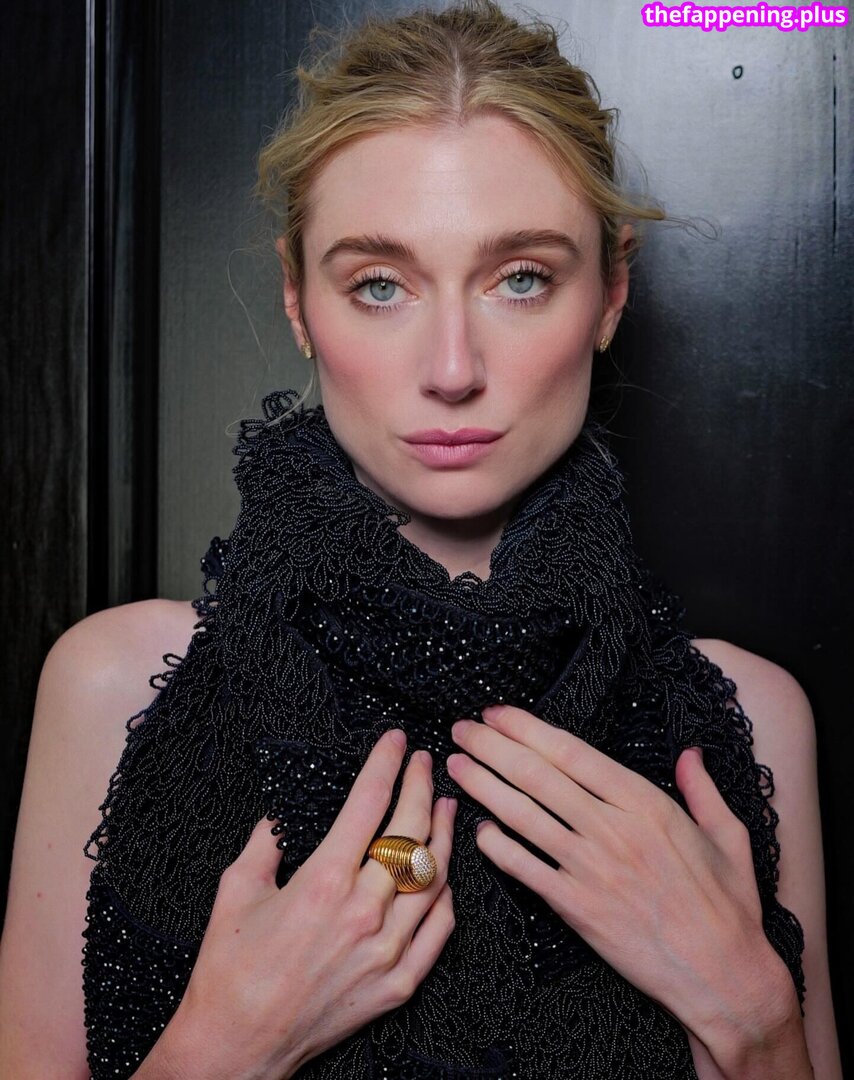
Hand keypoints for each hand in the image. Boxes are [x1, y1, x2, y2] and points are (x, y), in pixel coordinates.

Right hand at [163, 730, 456, 1079]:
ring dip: (443, 836)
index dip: (386, 764)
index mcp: (322, 881)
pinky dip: (445, 897)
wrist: (235, 1046)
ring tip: (445, 806)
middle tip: (425, 763)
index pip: (369, 803)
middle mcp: (362, 912)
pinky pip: (438, 930)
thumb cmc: (228, 968)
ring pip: (434, 879)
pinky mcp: (397, 985)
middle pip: (411, 832)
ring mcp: (385, 951)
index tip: (396, 741)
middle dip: (422, 787)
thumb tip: (283, 809)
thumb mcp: (236, 888)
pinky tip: (443, 876)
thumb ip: (266, 839)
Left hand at [446, 705, 796, 1058]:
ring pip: (523, 817)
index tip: (496, 713)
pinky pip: (525, 870)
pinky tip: (477, 830)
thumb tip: (689, 753)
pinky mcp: (577, 908)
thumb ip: (702, 788)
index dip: (527, 728)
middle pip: (537, 776)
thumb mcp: (727, 835)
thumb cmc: (728, 906)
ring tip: (456, 765)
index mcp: (646, 804)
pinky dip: (497, 847)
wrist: (724, 977)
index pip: (571, 752)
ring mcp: (591, 869)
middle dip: (492, 747)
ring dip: (483, 787)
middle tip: (461, 729)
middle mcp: (613, 830)